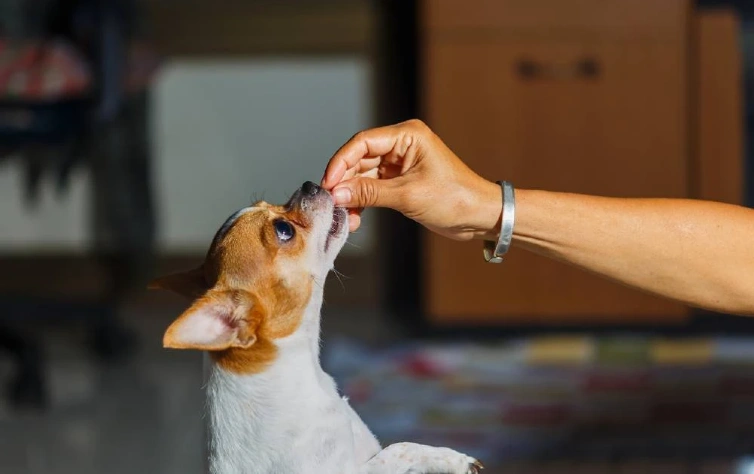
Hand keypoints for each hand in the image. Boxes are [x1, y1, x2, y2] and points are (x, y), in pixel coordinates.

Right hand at [321, 119, 501, 240]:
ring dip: (352, 197)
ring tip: (345, 217)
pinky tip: (355, 218)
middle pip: (359, 159)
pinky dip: (362, 202)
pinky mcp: (399, 181)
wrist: (480, 216)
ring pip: (362, 176)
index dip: (341, 162)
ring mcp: (399, 164)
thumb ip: (370, 193)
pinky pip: (372, 188)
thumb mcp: (408, 196)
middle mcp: (401, 145)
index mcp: (407, 136)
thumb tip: (336, 194)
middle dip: (344, 183)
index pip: (362, 142)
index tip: (328, 184)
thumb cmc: (455, 199)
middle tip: (332, 204)